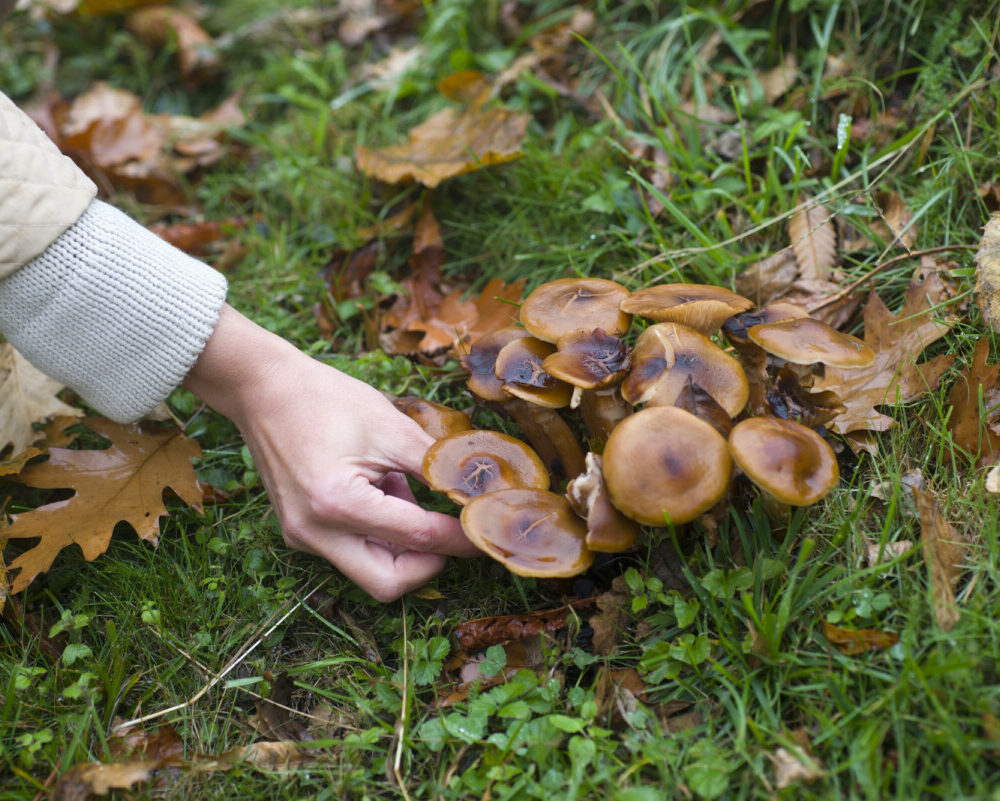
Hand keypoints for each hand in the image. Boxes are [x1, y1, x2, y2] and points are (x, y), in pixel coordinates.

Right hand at [184, 305, 479, 600]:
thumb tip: (478, 494)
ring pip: (369, 570)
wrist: (263, 388)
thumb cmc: (326, 399)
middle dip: (428, 563)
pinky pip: (349, 551)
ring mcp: (301, 537)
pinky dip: (377, 533)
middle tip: (454, 532)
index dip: (460, 536)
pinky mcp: (298, 532)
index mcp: (338, 504)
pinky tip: (378, 489)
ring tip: (402, 489)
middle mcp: (314, 532)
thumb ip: (436, 467)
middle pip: (388, 582)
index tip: (488, 529)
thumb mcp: (391, 427)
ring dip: (401, 545)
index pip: (417, 538)